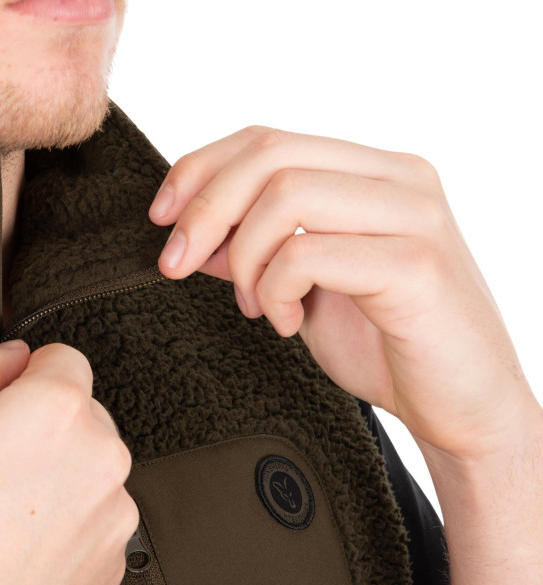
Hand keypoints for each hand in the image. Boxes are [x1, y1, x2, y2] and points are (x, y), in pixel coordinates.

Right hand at [0, 341, 137, 584]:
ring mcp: (114, 515)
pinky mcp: (114, 562)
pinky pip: (94, 517)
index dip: (19, 377)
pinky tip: (15, 547)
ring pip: (88, 466)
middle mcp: (100, 459)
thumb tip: (5, 355)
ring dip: (54, 475)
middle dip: (38, 425)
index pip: (61, 356)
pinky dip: (64, 522)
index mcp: (54, 414)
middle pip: (79, 412)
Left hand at [149, 126, 539, 463]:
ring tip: (252, 305)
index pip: (267, 138)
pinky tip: (286, 322)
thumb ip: (256, 250)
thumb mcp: (304, 287)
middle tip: (177, 264)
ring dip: (243, 257)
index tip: (161, 216)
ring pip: (285, 196)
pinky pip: (307, 253)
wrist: (462, 407)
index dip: (200, 169)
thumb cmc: (387, 344)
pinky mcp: (417, 263)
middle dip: (204, 210)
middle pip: (270, 155)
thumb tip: (190, 231)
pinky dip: (275, 291)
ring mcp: (414, 215)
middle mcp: (399, 178)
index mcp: (374, 172)